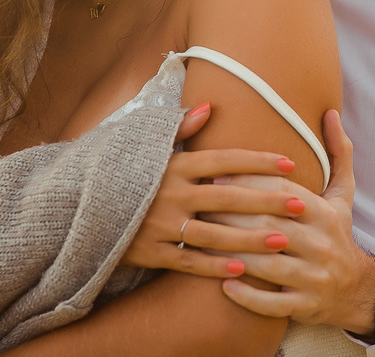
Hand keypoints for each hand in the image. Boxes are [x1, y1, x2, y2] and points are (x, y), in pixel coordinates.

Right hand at [121, 103, 309, 277]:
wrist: (73, 204)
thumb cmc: (117, 170)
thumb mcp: (142, 142)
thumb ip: (179, 126)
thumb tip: (209, 105)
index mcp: (174, 164)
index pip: (225, 160)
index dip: (258, 161)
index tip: (290, 163)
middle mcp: (170, 193)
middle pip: (228, 197)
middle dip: (267, 201)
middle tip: (300, 204)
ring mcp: (159, 225)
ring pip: (214, 234)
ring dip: (250, 239)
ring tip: (283, 241)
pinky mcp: (149, 252)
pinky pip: (188, 261)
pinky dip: (213, 266)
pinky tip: (241, 268)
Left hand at [217, 110, 374, 333]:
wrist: (357, 290)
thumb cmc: (337, 234)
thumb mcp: (343, 194)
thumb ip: (338, 152)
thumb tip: (331, 113)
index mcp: (326, 215)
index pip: (283, 192)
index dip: (250, 182)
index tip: (218, 174)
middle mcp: (322, 245)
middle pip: (270, 226)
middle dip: (232, 215)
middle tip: (200, 206)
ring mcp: (314, 279)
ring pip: (268, 264)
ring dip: (233, 253)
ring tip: (203, 242)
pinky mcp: (306, 307)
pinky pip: (272, 303)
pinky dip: (247, 295)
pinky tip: (224, 283)